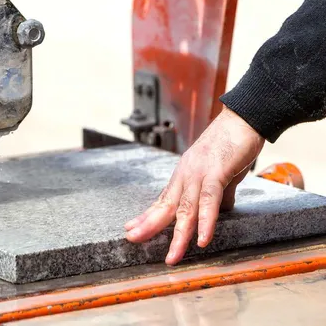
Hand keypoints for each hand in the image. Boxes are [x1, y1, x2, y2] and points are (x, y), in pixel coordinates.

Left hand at [125, 107, 263, 264]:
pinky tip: (202, 239)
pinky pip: (209, 200)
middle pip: (166, 204)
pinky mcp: (217, 171)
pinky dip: (206, 221)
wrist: (243, 118)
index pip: (163, 198)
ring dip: (179, 235)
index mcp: (185, 173)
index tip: (132, 228)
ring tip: (172, 257)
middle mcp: (187, 173)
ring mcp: (200, 172)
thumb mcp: (221, 173)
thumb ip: (219, 192)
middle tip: (133, 240)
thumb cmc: (231, 143)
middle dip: (149, 225)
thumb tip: (221, 210)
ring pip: (186, 207)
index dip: (148, 215)